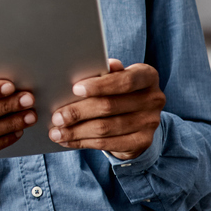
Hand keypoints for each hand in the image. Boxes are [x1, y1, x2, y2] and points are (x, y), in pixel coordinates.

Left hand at [48, 59, 164, 158]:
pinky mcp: (143, 142)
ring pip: (105, 128)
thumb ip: (104, 73)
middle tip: (57, 116)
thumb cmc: (119, 91)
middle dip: (78, 112)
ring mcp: (150, 122)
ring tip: (56, 132)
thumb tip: (93, 67)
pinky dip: (83, 142)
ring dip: (76, 131)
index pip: (125, 80)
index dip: (99, 85)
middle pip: (110, 106)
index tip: (75, 89)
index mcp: (147, 76)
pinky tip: (68, 140)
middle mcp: (154, 98)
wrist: (138, 118)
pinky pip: (108, 144)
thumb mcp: (115, 77)